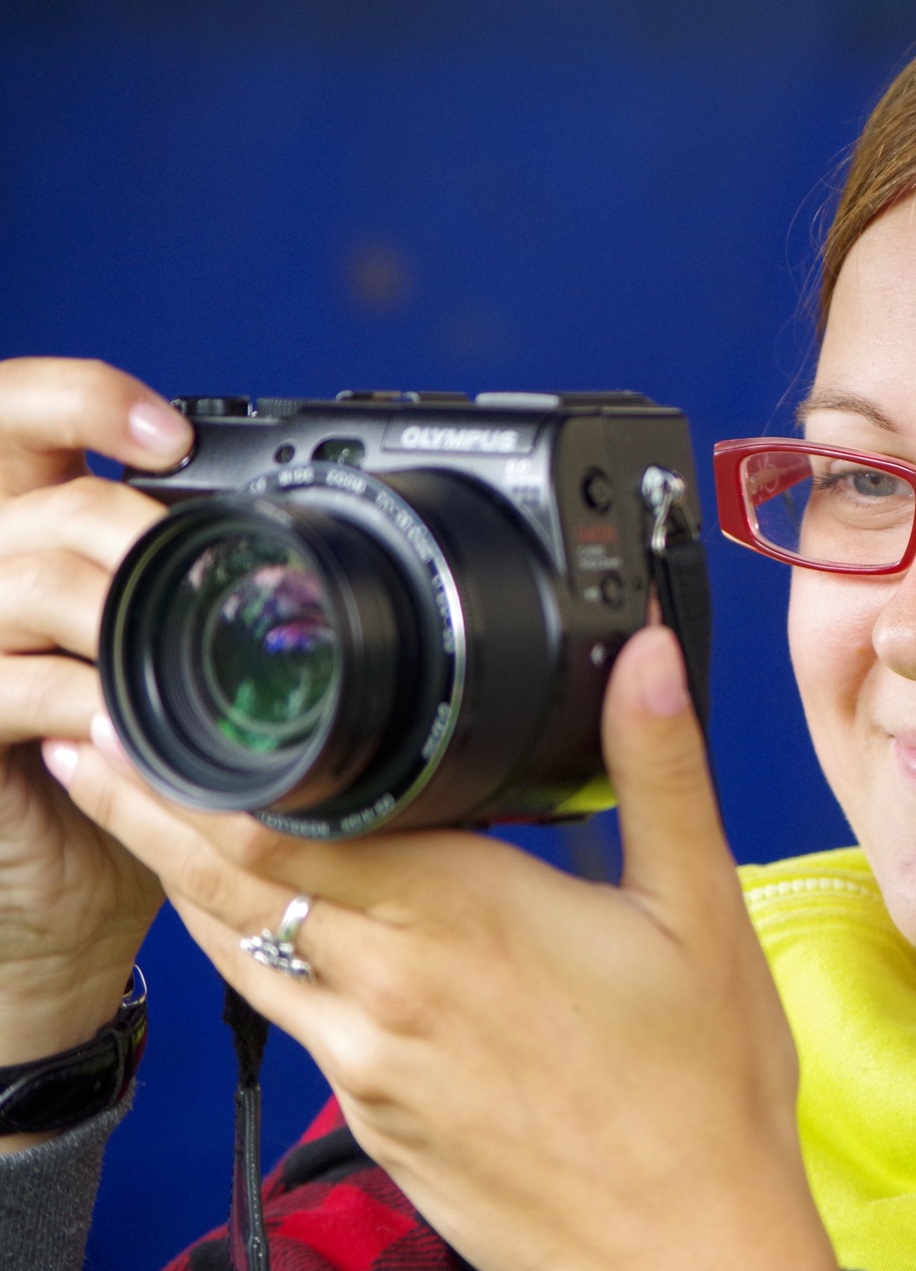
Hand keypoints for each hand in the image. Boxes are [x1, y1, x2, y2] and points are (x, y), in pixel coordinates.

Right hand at [0, 359, 182, 1119]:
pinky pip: (12, 685)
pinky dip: (86, 697)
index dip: (83, 399)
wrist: (72, 893)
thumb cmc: (130, 762)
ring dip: (120, 608)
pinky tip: (136, 718)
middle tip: (195, 560)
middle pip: (38, 496)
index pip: (19, 415)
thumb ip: (188, 580)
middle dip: (128, 521)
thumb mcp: (164, 652)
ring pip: (24, 578)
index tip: (175, 432)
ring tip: (186, 645)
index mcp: (29, 530)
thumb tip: (305, 520)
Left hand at [47, 626, 837, 1270]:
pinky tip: (259, 929)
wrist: (682, 1247)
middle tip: (97, 747)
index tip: (167, 714)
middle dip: (154, 807)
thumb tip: (644, 656)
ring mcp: (369, 1062)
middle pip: (231, 878)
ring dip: (175, 876)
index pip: (291, 822)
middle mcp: (390, 988)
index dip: (211, 764)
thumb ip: (660, 770)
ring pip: (237, 950)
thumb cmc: (700, 1094)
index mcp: (464, 917)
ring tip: (132, 815)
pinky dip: (246, 952)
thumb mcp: (702, 912)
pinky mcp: (371, 1116)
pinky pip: (286, 1014)